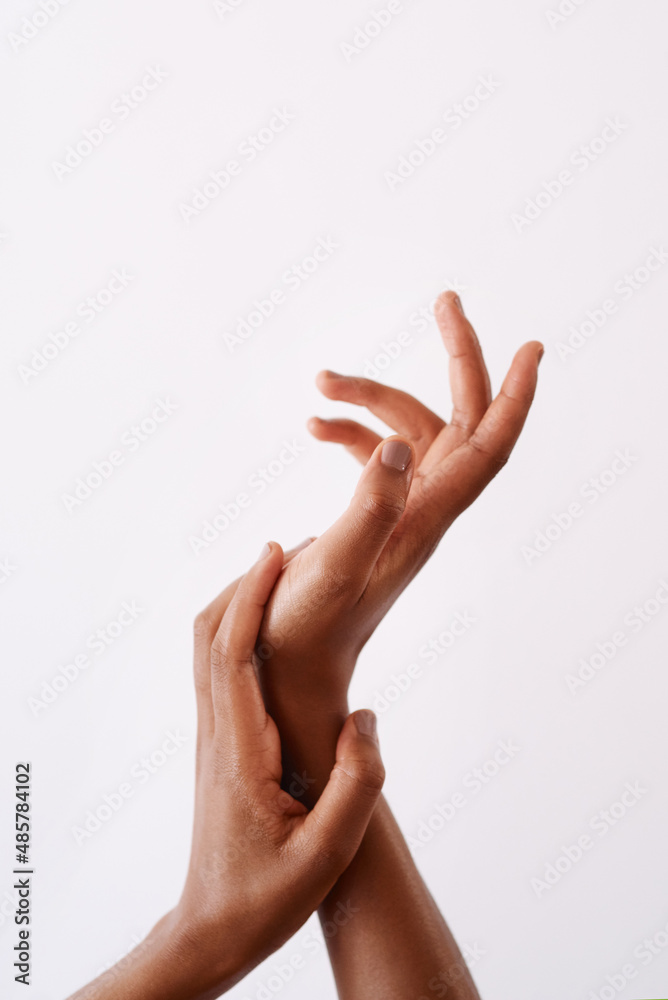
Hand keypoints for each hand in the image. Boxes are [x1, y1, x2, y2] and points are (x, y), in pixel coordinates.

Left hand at [69, 543, 383, 999]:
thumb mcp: (328, 854)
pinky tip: (278, 632)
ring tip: (287, 577)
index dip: (251, 597)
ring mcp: (214, 738)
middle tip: (290, 549)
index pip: (233, 656)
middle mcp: (218, 735)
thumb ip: (356, 785)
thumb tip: (365, 717)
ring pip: (210, 651)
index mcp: (239, 753)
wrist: (213, 928)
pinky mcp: (221, 745)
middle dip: (244, 585)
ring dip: (240, 605)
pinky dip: (242, 634)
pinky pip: (221, 672)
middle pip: (210, 638)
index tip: (276, 553)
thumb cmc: (268, 898)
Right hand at [258, 292, 541, 720]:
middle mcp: (422, 510)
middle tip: (446, 300)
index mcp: (425, 519)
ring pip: (408, 431)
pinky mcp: (373, 516)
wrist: (291, 667)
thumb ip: (368, 506)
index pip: (489, 447)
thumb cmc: (307, 629)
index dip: (516, 397)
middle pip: (458, 420)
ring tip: (320, 384)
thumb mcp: (334, 565)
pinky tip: (313, 426)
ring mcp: (399, 512)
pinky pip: (376, 456)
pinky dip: (349, 432)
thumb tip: (400, 444)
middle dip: (457, 358)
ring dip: (371, 398)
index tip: (533, 345)